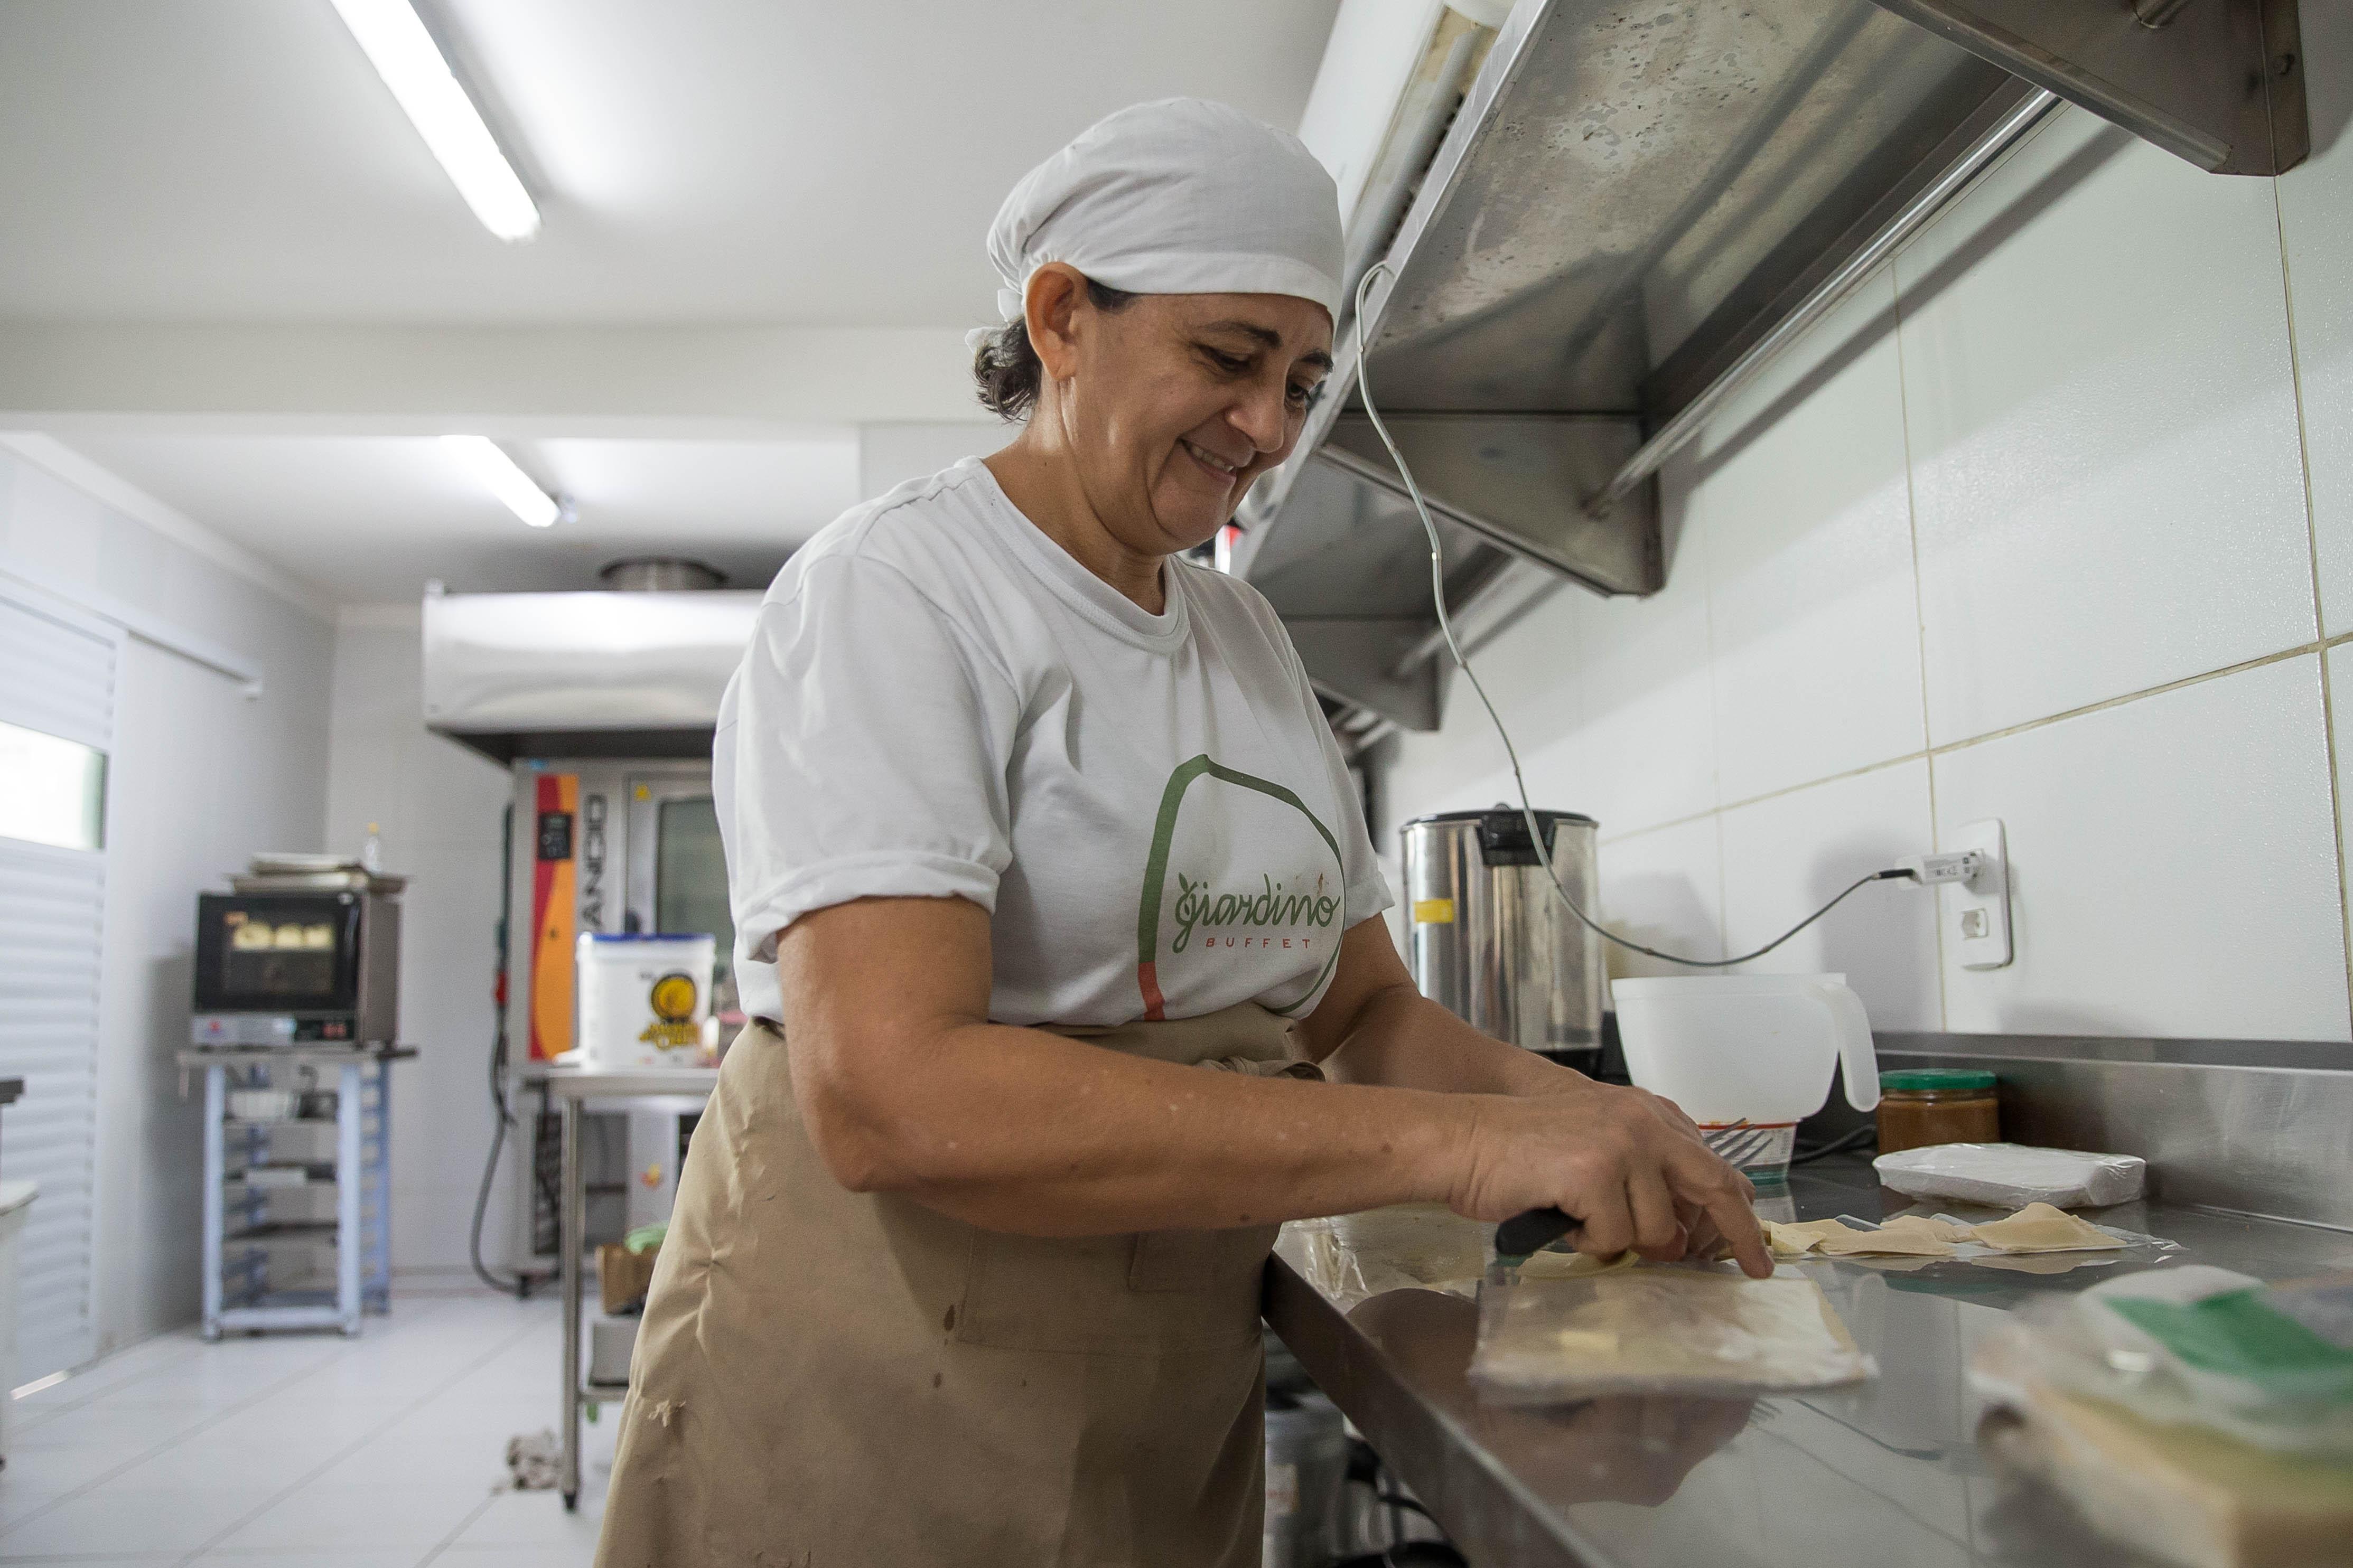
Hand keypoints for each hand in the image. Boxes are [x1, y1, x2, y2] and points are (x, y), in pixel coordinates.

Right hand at [1446, 1081, 1771, 1278]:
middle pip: (1712, 1188)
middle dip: (1737, 1236)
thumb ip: (1644, 1179)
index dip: (1738, 1210)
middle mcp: (1643, 1122)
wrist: (1463, 1141)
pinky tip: (1560, 1216)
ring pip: (1655, 1228)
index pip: (1712, 1165)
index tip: (1755, 1248)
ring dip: (1618, 1239)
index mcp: (1648, 1114)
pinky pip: (1613, 1238)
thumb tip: (1682, 1237)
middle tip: (1754, 1270)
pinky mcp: (1595, 1172)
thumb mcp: (1597, 1153)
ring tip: (1579, 1218)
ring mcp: (1621, 1145)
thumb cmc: (1521, 1154)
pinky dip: (1585, 1241)